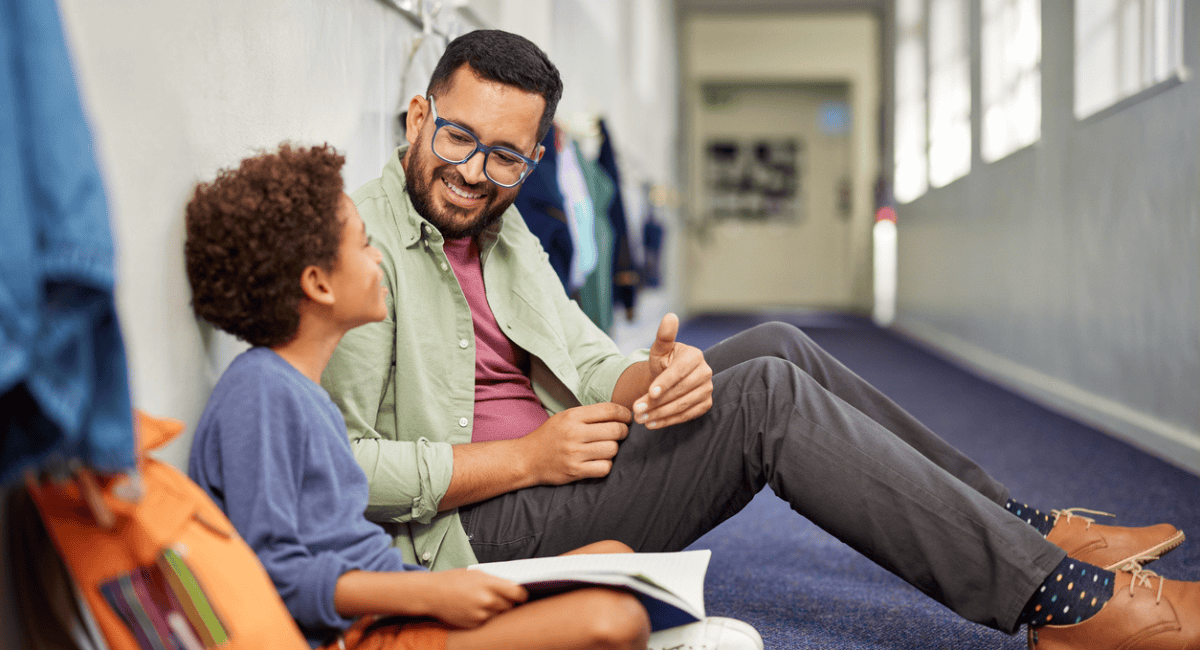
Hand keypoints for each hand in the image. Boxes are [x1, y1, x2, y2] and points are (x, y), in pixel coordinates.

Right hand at [423, 569, 527, 627]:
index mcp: (489, 584)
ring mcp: (480, 614)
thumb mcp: (477, 574)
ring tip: (482, 602)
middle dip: (507, 602)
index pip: (517, 593)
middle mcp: (486, 600)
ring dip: (495, 610)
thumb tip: (513, 587)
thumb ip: (496, 581)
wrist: (432, 593)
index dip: (521, 595)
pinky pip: (487, 622)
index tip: (521, 596)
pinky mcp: (474, 624)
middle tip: (499, 598)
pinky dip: (484, 617)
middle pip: (510, 606)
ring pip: (498, 615)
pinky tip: (474, 609)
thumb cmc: (454, 580)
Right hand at [519, 402, 631, 484]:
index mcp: (573, 416)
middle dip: (623, 432)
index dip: (624, 413)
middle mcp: (574, 433)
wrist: (527, 458)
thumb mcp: (565, 417)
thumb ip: (589, 415)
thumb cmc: (550, 436)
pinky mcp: (575, 471)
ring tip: (606, 448)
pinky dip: (606, 465)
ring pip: (612, 449)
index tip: (627, 418)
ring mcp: (575, 453)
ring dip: (614, 449)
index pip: (609, 410)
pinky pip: (605, 468)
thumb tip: (619, 414)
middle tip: (620, 434)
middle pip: (615, 430)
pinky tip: (600, 461)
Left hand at [633, 313, 712, 428]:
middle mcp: (705, 372)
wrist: (668, 377)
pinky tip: (652, 424)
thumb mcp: (659, 349)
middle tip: (636, 410)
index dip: (664, 383)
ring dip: (660, 414)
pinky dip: (669, 421)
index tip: (649, 393)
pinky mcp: (705, 404)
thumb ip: (664, 336)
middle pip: (679, 391)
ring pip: (682, 406)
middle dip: (656, 403)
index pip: (678, 372)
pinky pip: (687, 416)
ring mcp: (707, 390)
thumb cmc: (662, 361)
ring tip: (640, 419)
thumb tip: (670, 316)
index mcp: (695, 356)